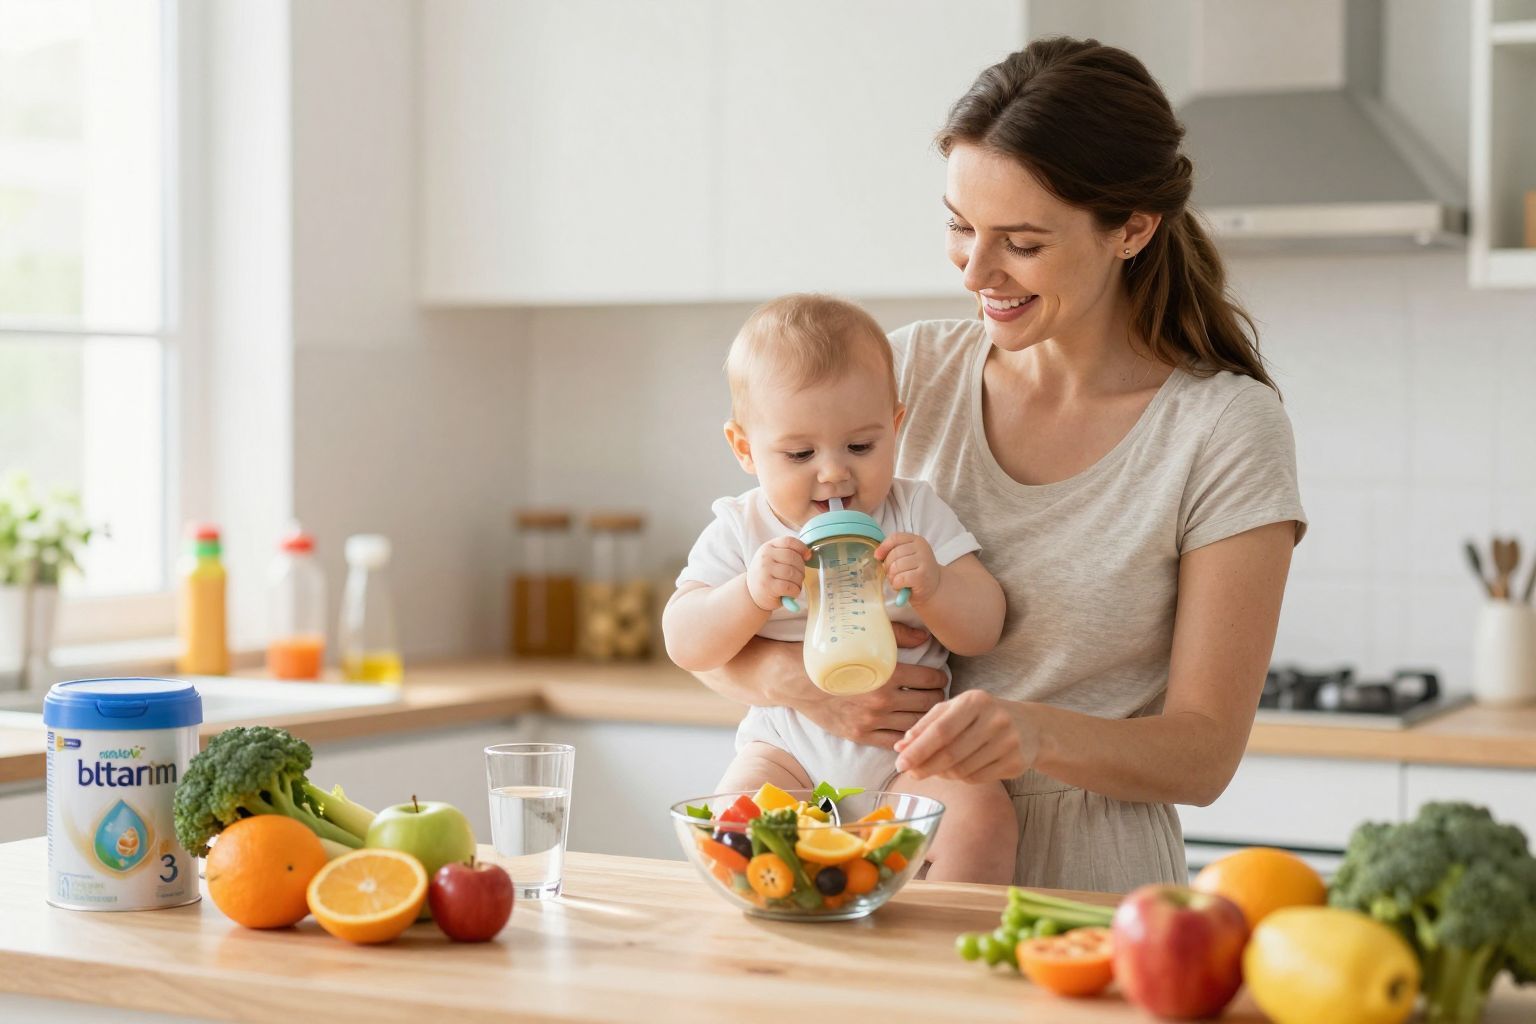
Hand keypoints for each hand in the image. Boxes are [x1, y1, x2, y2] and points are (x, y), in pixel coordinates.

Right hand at [747, 536, 809, 611]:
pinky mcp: (767, 586)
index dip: (802, 548)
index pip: (789, 541)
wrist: (751, 594)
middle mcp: (765, 557)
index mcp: (768, 547)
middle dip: (801, 569)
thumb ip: (788, 553)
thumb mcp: (773, 559)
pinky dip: (795, 591)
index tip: (807, 556)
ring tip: (795, 585)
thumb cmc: (768, 575)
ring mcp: (765, 571)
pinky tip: (792, 592)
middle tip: (800, 576)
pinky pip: (789, 587)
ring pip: (792, 573)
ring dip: (799, 581)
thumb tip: (808, 554)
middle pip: (793, 557)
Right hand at [794, 625, 944, 747]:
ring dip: (927, 718)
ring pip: (916, 724)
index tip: (939, 676)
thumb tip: (925, 637)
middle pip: (928, 703)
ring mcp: (871, 721)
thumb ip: (896, 634)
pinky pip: (895, 742)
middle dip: (937, 697)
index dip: (940, 677)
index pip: (930, 678)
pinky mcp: (860, 735)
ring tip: (927, 710)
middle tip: (937, 693)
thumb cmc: (825, 654)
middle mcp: (881, 700)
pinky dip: (908, 736)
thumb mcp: (859, 636)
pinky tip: (910, 728)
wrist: (792, 679)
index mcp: (885, 673)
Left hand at [875, 532, 940, 603]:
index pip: (895, 538)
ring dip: (892, 577)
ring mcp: (924, 562)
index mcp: (917, 540)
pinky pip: (900, 578)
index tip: (878, 556)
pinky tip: (901, 585)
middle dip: (888, 566)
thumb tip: (877, 554)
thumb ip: (894, 551)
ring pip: (896, 567)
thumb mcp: (908, 556)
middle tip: (892, 574)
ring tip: (898, 580)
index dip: (883, 547)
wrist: (935, 586)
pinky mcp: (922, 576)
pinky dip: (896, 584)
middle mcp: (922, 549)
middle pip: (894, 553)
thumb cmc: (916, 571)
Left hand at [893, 689, 1034, 782]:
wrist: (1030, 726)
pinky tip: (959, 770)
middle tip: (911, 773)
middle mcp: (994, 719)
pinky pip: (977, 778)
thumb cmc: (982, 716)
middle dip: (925, 766)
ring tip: (937, 768)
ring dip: (943, 773)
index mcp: (975, 700)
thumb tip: (900, 746)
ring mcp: (1008, 742)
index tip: (900, 762)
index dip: (918, 749)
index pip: (940, 730)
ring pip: (962, 769)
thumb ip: (926, 725)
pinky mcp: (1016, 763)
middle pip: (950, 753)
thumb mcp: (955, 710)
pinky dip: (961, 778)